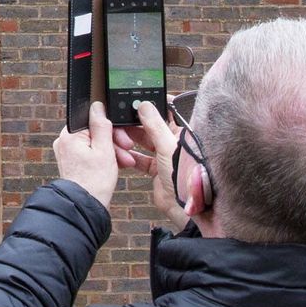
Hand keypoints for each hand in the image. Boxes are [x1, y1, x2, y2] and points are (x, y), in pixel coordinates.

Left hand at [53, 102, 130, 208]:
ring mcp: (68, 153)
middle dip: (114, 141)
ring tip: (126, 161)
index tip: (123, 137)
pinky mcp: (74, 162)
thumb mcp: (104, 150)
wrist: (85, 207)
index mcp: (69, 135)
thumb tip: (97, 106)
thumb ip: (101, 126)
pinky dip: (105, 158)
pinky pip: (91, 153)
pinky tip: (118, 165)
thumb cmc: (94, 183)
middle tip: (127, 149)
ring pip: (95, 143)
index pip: (93, 120)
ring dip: (112, 151)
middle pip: (95, 132)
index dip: (111, 127)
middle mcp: (65, 142)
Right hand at [125, 100, 189, 225]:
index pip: (168, 112)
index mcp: (181, 133)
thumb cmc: (185, 176)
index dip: (155, 104)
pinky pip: (140, 159)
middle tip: (123, 118)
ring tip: (120, 136)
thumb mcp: (167, 146)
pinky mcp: (156, 170)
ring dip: (132, 139)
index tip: (139, 99)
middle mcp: (173, 143)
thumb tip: (144, 105)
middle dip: (137, 122)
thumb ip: (154, 125)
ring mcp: (164, 156)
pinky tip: (123, 154)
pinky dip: (131, 157)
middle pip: (151, 126)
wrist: (185, 207)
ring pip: (144, 142)